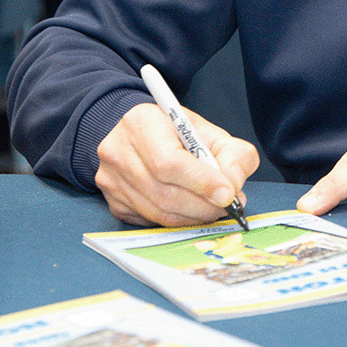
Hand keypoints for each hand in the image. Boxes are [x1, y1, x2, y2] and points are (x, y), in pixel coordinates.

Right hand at [95, 102, 259, 226]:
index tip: (228, 193)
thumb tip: (233, 186)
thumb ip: (230, 152)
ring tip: (215, 208)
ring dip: (193, 217)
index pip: (169, 162)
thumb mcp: (206, 129)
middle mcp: (119, 153)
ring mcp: (112, 181)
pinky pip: (150, 222)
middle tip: (228, 205)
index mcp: (142, 124)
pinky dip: (177, 221)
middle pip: (165, 193)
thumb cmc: (172, 130)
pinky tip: (192, 211)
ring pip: (159, 213)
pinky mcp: (114, 204)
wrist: (135, 133)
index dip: (201, 182)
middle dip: (203, 205)